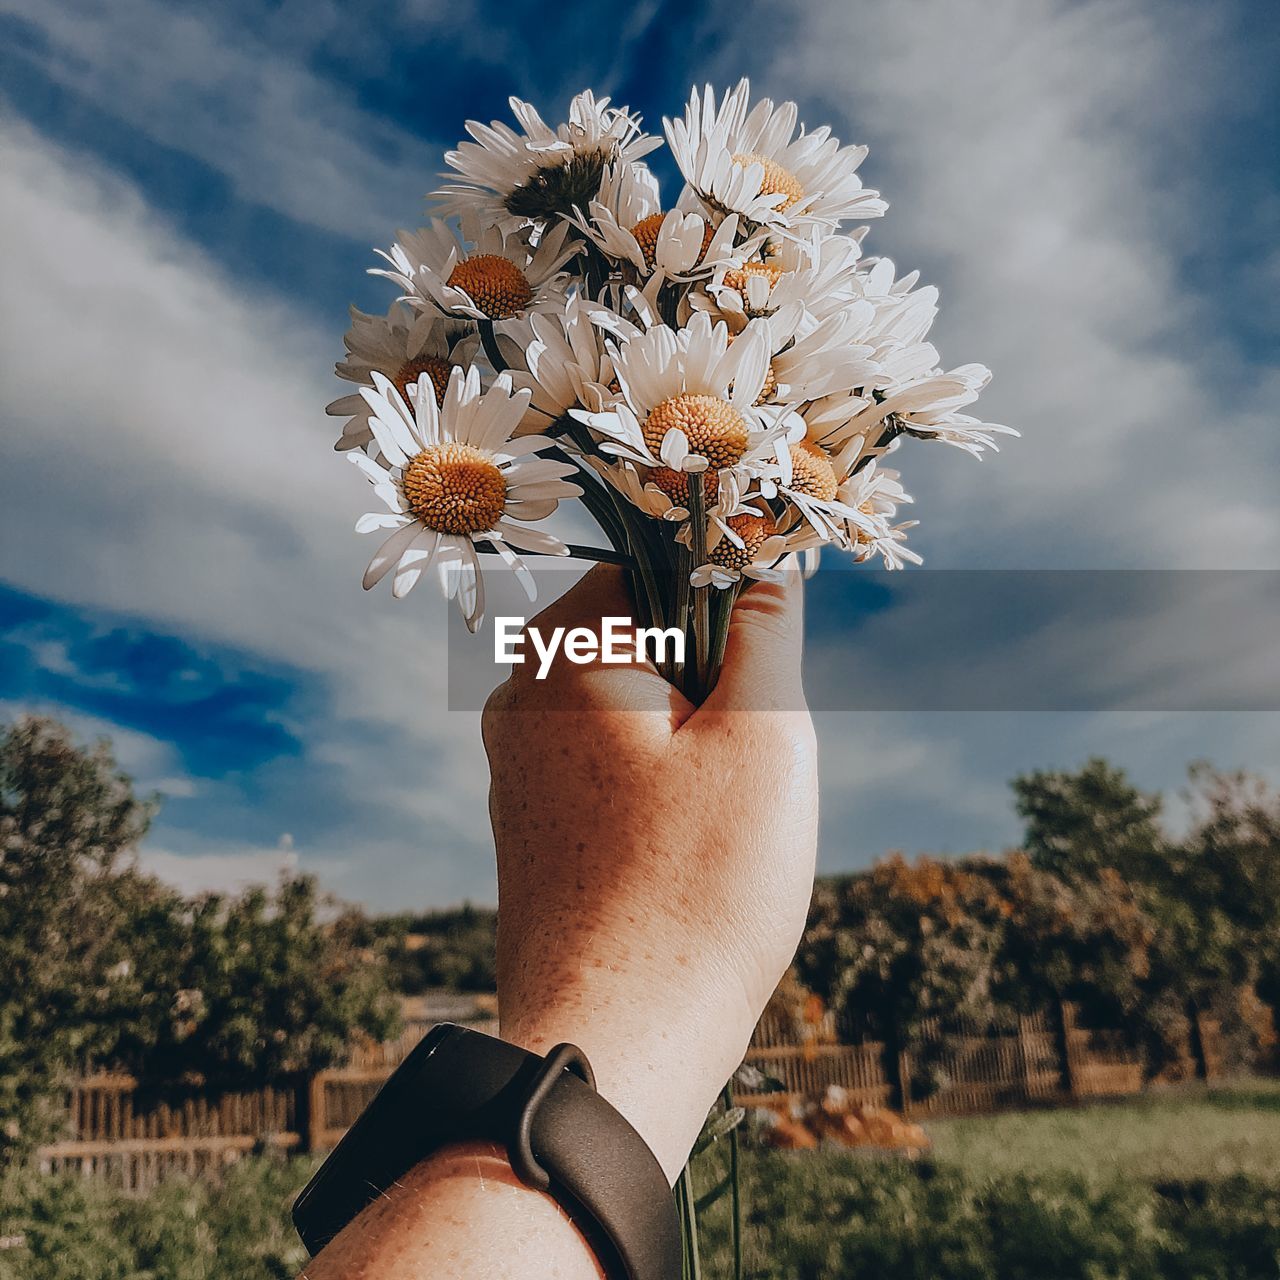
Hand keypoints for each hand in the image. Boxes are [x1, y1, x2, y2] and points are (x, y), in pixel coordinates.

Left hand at [483, 565, 818, 1179]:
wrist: (613, 1043)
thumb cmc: (697, 887)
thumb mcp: (763, 735)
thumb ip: (767, 630)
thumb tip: (766, 572)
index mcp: (563, 654)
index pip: (652, 565)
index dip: (724, 598)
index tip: (768, 662)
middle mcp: (520, 698)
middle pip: (640, 637)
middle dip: (711, 680)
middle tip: (749, 759)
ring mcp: (516, 767)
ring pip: (630, 706)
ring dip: (691, 738)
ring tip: (719, 818)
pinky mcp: (529, 826)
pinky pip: (607, 766)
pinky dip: (658, 786)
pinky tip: (685, 851)